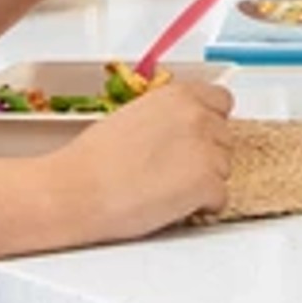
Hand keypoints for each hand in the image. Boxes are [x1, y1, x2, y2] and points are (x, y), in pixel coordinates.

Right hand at [54, 75, 235, 238]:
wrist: (77, 190)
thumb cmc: (93, 160)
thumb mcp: (133, 116)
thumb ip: (167, 118)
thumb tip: (179, 131)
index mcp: (177, 95)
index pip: (221, 101)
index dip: (209, 123)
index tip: (198, 137)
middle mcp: (197, 116)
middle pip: (224, 137)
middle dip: (206, 155)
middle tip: (174, 171)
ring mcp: (205, 150)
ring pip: (224, 169)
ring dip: (204, 181)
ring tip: (167, 189)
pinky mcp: (207, 184)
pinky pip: (220, 199)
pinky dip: (203, 207)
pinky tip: (175, 207)